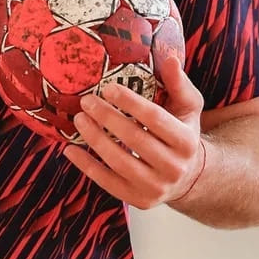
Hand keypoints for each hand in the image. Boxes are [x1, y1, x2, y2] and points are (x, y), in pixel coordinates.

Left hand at [63, 56, 204, 208]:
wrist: (188, 176)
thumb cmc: (182, 133)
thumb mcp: (188, 108)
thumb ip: (178, 83)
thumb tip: (169, 57)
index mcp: (187, 141)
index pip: (155, 119)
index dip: (130, 103)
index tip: (108, 88)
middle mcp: (174, 167)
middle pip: (135, 139)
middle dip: (107, 118)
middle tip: (86, 101)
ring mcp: (156, 187)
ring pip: (119, 162)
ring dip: (94, 139)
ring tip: (79, 119)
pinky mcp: (139, 200)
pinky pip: (107, 182)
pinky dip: (86, 165)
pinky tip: (70, 149)